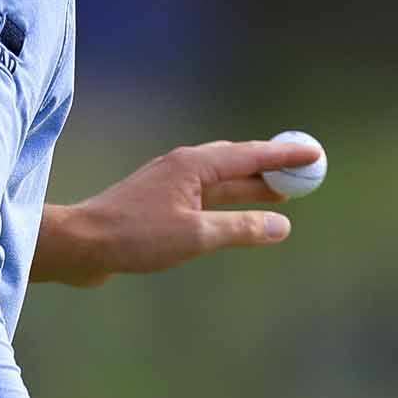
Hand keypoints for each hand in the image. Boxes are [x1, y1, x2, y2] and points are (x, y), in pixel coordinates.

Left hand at [32, 139, 323, 287]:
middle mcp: (183, 166)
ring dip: (250, 186)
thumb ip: (241, 229)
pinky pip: (206, 196)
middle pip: (237, 163)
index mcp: (194, 165)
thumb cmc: (135, 236)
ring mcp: (170, 183)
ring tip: (279, 194)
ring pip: (221, 181)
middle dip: (270, 168)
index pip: (250, 155)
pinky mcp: (159, 202)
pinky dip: (229, 201)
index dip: (284, 157)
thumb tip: (282, 225)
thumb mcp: (196, 236)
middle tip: (303, 174)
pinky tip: (235, 212)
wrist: (83, 243)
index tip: (314, 153)